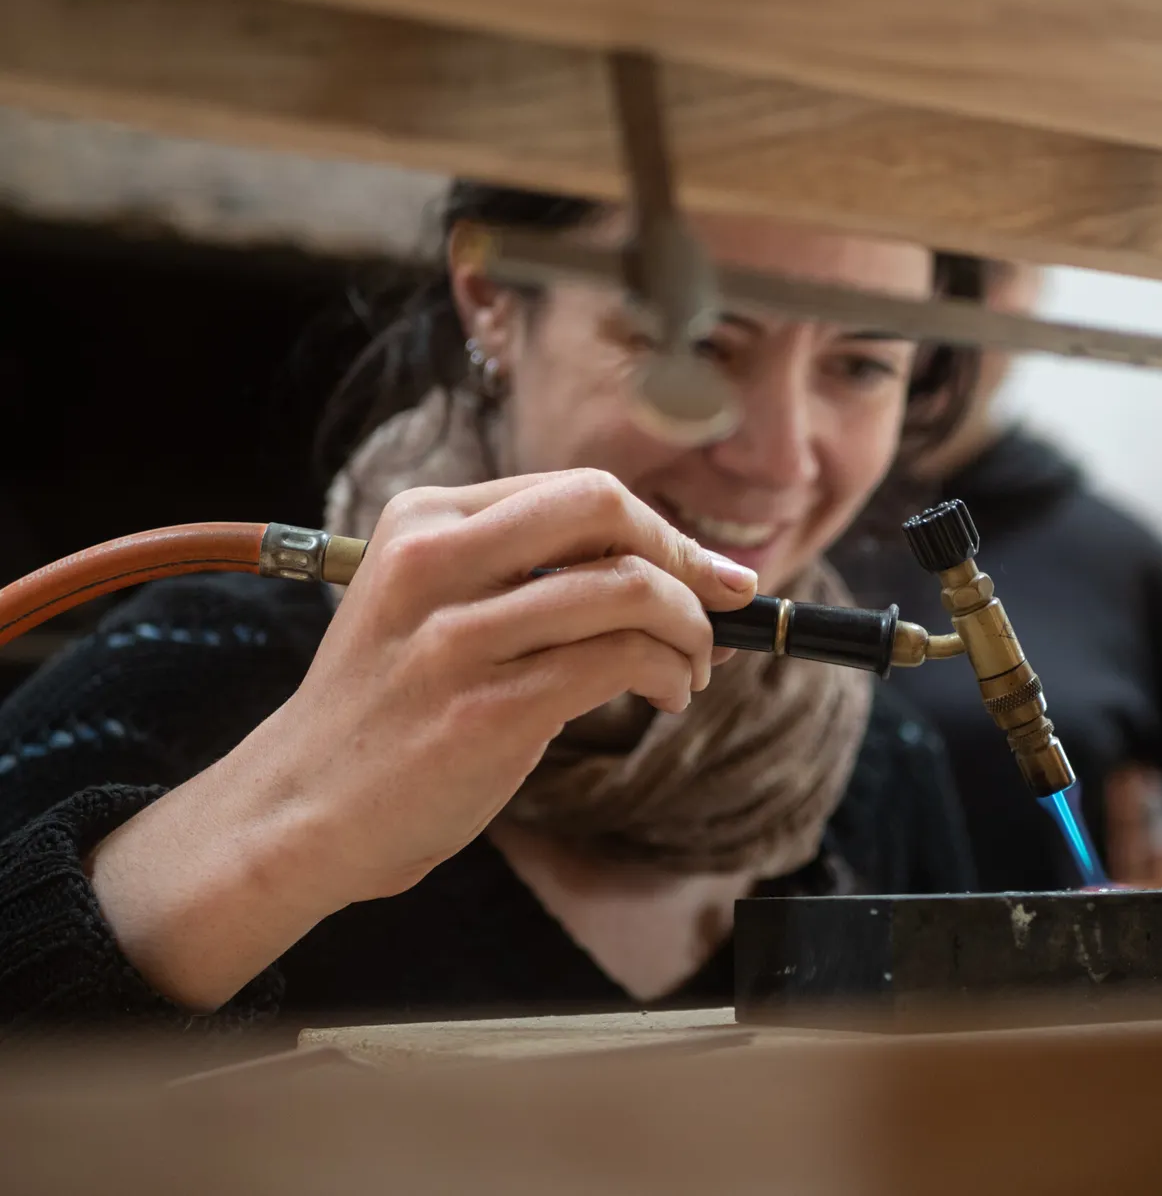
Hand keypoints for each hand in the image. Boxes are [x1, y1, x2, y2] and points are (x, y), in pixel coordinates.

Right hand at [89, 470, 756, 1009]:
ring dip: (689, 629)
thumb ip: (529, 574)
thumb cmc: (391, 711)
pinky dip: (669, 673)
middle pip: (605, 510)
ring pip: (626, 588)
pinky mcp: (484, 708)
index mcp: (422, 519)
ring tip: (690, 669)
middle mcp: (433, 560)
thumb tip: (678, 565)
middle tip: (721, 604)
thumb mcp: (433, 606)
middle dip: (685, 556)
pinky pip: (619, 661)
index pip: (578, 492)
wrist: (300, 811)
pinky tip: (666, 696)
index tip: (711, 569)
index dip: (663, 528)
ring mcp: (456, 636)